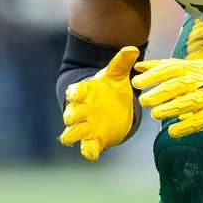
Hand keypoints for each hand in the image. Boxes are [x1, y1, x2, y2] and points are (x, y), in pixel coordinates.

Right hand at [59, 46, 139, 160]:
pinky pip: (87, 148)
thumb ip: (122, 63)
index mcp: (85, 92)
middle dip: (71, 116)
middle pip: (69, 114)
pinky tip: (93, 153)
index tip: (74, 94)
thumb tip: (132, 49)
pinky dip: (88, 151)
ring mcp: (85, 127)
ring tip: (77, 136)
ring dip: (72, 135)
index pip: (75, 91)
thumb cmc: (110, 88)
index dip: (73, 93)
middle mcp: (81, 110)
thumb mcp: (117, 75)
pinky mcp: (94, 140)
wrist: (112, 106)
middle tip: (76, 116)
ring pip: (71, 134)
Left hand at [132, 58, 202, 137]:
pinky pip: (201, 120)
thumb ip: (163, 67)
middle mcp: (201, 80)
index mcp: (192, 68)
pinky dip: (186, 127)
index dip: (153, 75)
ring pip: (189, 102)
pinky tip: (173, 131)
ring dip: (171, 109)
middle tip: (144, 101)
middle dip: (159, 93)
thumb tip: (138, 66)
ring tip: (155, 114)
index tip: (137, 82)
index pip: (170, 69)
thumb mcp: (189, 66)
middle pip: (178, 85)